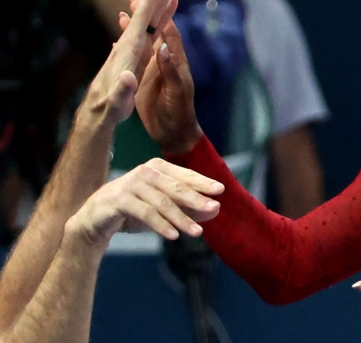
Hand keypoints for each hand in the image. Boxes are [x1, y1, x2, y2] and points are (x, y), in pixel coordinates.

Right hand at [64, 158, 222, 248]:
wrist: (94, 221)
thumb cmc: (134, 212)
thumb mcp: (164, 210)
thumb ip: (188, 208)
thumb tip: (215, 210)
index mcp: (157, 168)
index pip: (184, 175)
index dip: (203, 182)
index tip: (221, 190)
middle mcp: (144, 172)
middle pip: (175, 187)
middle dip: (196, 199)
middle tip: (215, 208)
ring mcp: (130, 184)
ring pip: (162, 202)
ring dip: (181, 218)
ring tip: (197, 232)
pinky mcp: (118, 200)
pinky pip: (144, 212)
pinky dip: (161, 225)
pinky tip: (174, 236)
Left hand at [78, 0, 177, 126]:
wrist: (98, 115)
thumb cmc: (109, 109)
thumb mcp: (117, 103)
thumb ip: (123, 90)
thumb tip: (128, 77)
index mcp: (129, 50)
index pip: (143, 18)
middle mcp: (131, 44)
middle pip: (148, 11)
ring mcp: (134, 50)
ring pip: (151, 19)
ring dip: (161, 0)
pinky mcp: (138, 57)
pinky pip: (152, 33)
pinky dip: (160, 20)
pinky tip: (164, 14)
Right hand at [121, 0, 200, 154]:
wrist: (173, 133)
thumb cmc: (179, 114)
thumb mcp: (176, 92)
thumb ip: (170, 71)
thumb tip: (162, 47)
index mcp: (176, 63)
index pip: (170, 35)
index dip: (164, 17)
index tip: (157, 0)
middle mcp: (164, 63)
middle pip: (155, 34)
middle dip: (147, 16)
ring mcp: (152, 71)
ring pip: (142, 44)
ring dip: (134, 29)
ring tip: (123, 12)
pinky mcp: (142, 80)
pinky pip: (134, 60)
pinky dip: (125, 48)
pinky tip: (115, 39)